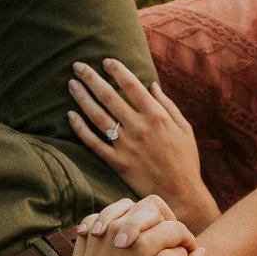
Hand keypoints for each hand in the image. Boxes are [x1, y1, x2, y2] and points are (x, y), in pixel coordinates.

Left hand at [67, 61, 217, 228]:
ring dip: (82, 98)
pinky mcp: (117, 163)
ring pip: (97, 117)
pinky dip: (80, 128)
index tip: (105, 60)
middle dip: (91, 78)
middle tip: (78, 65)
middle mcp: (139, 128)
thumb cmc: (185, 160)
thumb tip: (151, 84)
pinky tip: (70, 115)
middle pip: (109, 97)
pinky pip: (93, 143)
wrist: (181, 195)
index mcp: (157, 116)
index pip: (132, 86)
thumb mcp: (184, 128)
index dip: (116, 70)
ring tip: (71, 85)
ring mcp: (126, 146)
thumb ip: (167, 105)